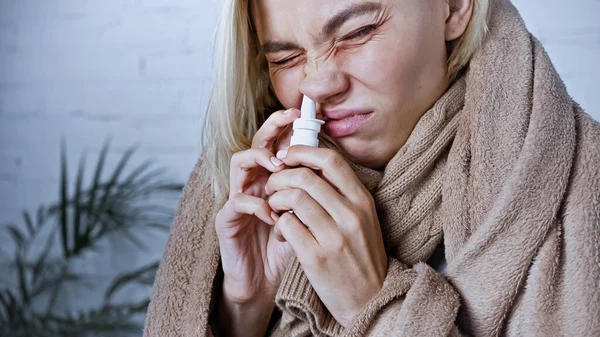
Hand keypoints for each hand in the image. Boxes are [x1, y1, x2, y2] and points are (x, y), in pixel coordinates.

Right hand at [215, 108, 298, 305]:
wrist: (265, 284)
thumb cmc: (288, 249)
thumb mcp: (307, 217)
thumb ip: (313, 194)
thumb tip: (334, 167)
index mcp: (273, 180)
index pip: (277, 144)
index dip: (286, 127)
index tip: (304, 114)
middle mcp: (253, 184)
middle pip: (256, 144)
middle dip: (271, 128)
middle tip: (288, 118)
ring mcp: (238, 200)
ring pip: (238, 163)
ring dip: (259, 159)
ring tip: (278, 167)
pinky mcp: (227, 221)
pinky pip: (236, 202)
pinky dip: (256, 204)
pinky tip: (273, 215)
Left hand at [265, 146, 387, 326]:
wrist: (371, 299)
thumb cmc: (361, 256)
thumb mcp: (362, 219)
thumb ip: (341, 193)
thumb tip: (309, 165)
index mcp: (363, 201)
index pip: (331, 160)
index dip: (303, 151)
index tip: (287, 156)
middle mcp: (351, 215)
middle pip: (305, 177)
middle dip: (281, 177)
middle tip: (273, 186)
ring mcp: (334, 236)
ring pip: (293, 198)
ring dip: (276, 200)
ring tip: (275, 209)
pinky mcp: (317, 257)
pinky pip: (287, 225)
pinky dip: (278, 224)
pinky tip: (280, 232)